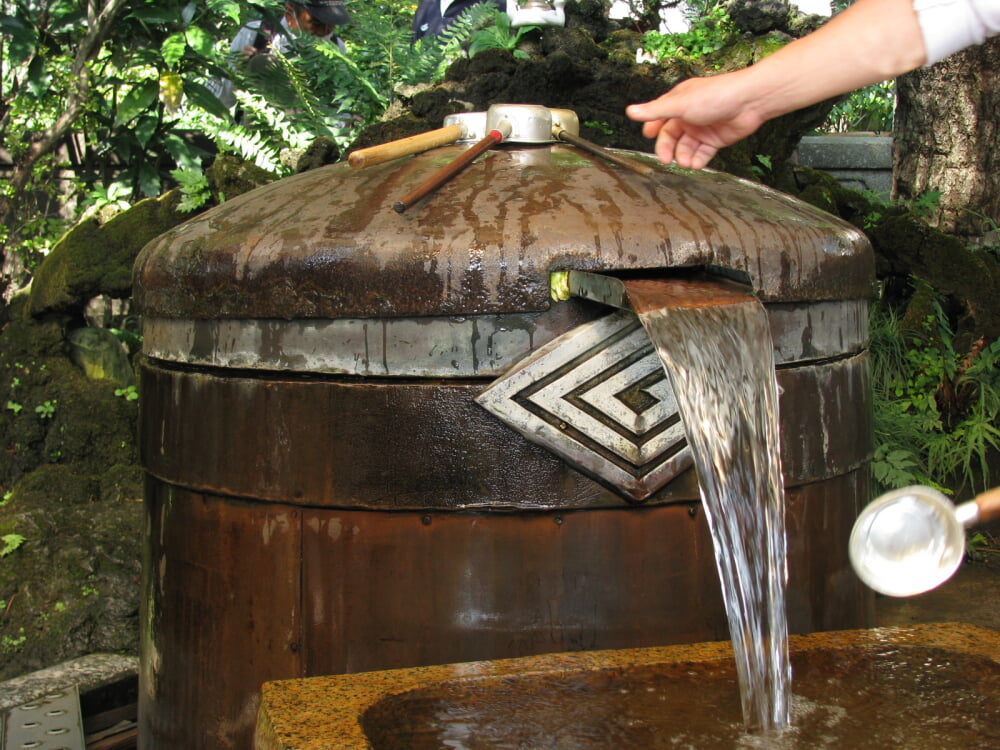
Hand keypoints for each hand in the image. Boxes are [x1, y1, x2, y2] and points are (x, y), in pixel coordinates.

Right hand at [626, 74, 767, 168]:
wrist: (749, 101)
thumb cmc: (716, 94)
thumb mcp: (679, 103)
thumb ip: (655, 111)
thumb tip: (630, 111)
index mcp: (679, 102)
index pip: (659, 117)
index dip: (653, 129)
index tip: (648, 137)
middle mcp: (690, 115)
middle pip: (671, 136)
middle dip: (667, 149)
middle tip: (665, 159)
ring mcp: (703, 128)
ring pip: (686, 147)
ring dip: (683, 156)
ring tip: (685, 162)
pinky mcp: (715, 139)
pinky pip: (702, 153)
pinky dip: (698, 160)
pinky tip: (696, 163)